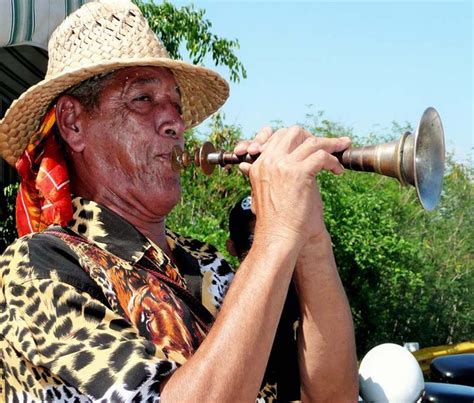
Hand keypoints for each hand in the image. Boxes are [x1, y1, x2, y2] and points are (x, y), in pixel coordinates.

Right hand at [237, 126, 350, 246]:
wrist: (279, 237)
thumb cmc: (277, 220)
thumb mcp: (266, 193)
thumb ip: (267, 175)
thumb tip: (254, 164)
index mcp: (259, 165)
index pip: (277, 136)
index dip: (297, 138)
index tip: (311, 143)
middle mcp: (269, 161)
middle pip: (294, 132)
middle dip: (313, 136)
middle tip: (327, 145)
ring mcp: (283, 165)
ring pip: (311, 142)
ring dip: (330, 144)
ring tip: (342, 149)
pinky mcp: (298, 173)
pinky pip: (321, 156)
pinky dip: (334, 161)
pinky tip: (338, 171)